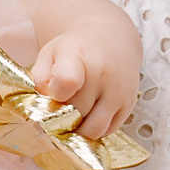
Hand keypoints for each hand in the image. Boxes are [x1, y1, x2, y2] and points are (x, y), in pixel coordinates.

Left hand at [31, 6, 141, 139]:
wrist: (112, 38)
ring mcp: (118, 91)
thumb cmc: (76, 48)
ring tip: (72, 115)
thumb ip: (40, 76)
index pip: (67, 81)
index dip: (56, 94)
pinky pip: (107, 131)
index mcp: (78, 56)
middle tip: (58, 107)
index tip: (53, 93)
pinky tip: (87, 115)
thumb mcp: (51, 52)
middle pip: (75, 113)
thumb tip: (43, 101)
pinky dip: (94, 129)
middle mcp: (103, 74)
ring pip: (93, 129)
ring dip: (78, 129)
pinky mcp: (128, 106)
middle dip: (62, 116)